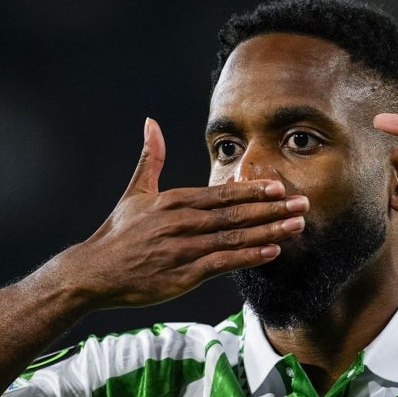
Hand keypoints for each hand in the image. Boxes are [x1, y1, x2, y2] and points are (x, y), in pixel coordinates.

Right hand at [61, 119, 307, 308]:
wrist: (94, 272)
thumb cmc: (117, 234)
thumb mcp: (135, 192)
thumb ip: (151, 158)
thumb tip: (151, 122)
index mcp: (173, 201)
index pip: (221, 194)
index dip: (252, 190)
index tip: (279, 187)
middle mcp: (182, 221)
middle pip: (235, 213)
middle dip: (272, 208)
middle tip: (303, 203)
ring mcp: (184, 248)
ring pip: (234, 237)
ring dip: (268, 231)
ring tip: (297, 226)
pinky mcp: (183, 274)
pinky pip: (223, 263)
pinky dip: (248, 257)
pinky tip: (272, 252)